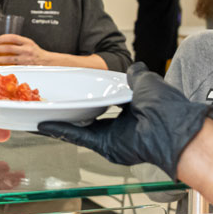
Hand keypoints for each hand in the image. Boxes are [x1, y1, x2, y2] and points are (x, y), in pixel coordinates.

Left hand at [0, 33, 47, 65]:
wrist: (47, 62)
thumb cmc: (36, 53)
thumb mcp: (29, 44)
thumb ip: (19, 43)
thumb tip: (4, 41)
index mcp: (28, 42)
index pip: (14, 38)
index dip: (3, 38)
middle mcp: (27, 50)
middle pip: (10, 48)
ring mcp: (26, 60)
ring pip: (10, 59)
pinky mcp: (25, 68)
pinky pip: (13, 67)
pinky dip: (5, 67)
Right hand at [35, 63, 212, 178]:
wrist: (169, 127)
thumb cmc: (165, 105)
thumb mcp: (148, 81)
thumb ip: (137, 75)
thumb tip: (134, 68)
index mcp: (134, 106)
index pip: (110, 99)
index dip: (94, 92)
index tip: (78, 86)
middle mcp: (123, 122)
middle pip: (92, 114)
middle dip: (73, 108)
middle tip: (55, 99)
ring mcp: (113, 135)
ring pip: (82, 127)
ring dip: (62, 120)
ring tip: (43, 111)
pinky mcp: (105, 145)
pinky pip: (80, 137)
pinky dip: (62, 132)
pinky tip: (45, 125)